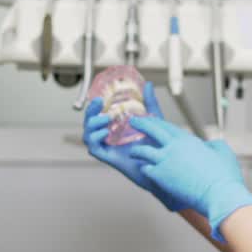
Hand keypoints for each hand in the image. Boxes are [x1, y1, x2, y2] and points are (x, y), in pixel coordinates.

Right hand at [83, 82, 184, 210]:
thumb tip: (147, 85)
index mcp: (116, 128)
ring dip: (92, 125)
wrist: (162, 165)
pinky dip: (95, 140)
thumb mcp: (153, 119)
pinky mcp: (110, 158)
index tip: (99, 98)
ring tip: (106, 119)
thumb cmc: (158, 145)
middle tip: (98, 104)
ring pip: (88, 136)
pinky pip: (94, 149)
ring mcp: (109, 148)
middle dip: (90, 113)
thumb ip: (149, 102)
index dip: (94, 107)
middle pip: (90, 124)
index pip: (98, 116)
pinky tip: (104, 133)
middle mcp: (110, 138)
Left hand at [128, 118, 251, 241]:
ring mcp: (165, 161)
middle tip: (134, 122)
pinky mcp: (161, 177)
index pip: (167, 126)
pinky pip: (146, 169)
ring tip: (133, 151)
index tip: (150, 120)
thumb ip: (214, 145)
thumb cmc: (224, 177)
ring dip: (137, 150)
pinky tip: (143, 169)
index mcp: (188, 140)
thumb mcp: (223, 152)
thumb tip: (210, 145)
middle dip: (141, 124)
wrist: (219, 194)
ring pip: (143, 151)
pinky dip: (144, 168)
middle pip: (152, 130)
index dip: (157, 122)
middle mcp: (173, 147)